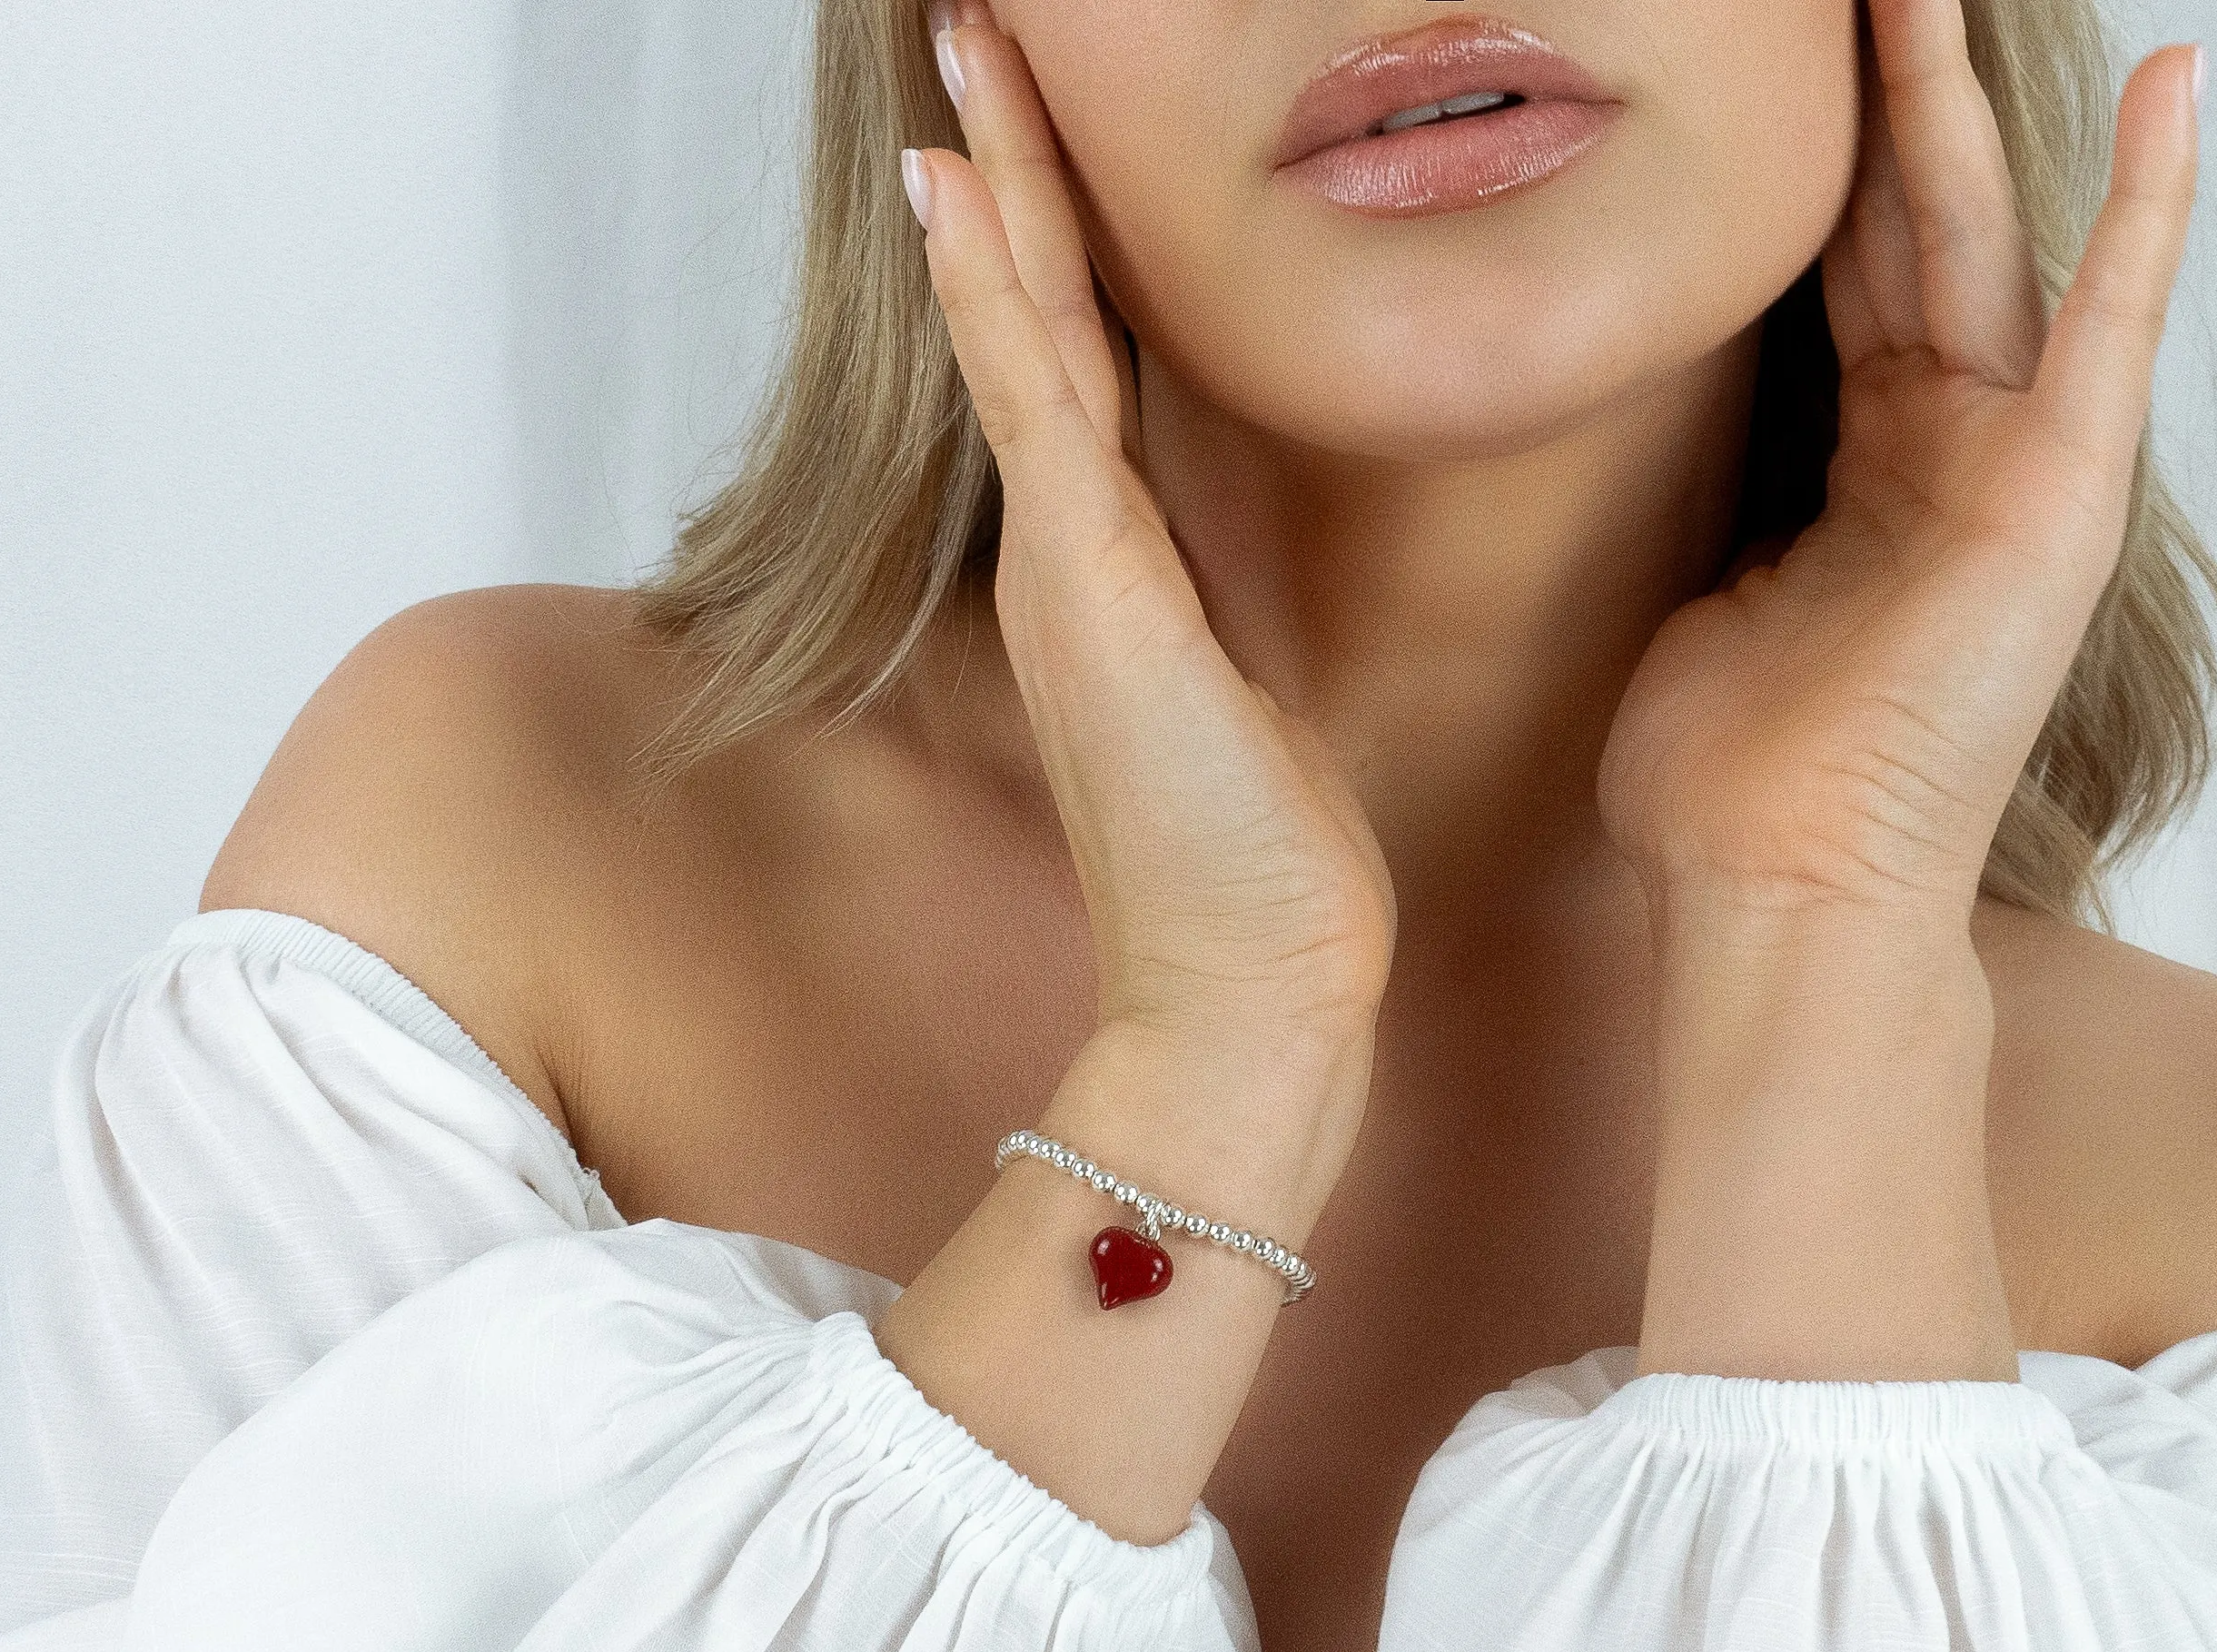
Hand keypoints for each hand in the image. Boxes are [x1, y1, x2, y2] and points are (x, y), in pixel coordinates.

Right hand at [910, 6, 1395, 1049]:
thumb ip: (1220, 602)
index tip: (1037, 107)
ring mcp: (1072, 560)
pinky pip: (1039, 405)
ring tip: (963, 50)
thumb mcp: (1249, 691)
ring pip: (1024, 326)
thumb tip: (1237, 552)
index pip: (1082, 348)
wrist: (1245, 989)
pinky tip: (960, 185)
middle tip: (975, 23)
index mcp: (1118, 555)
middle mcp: (1076, 540)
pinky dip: (998, 291)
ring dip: (997, 179)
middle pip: (1036, 306)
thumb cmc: (1256, 861)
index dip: (1058, 220)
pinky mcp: (1095, 590)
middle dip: (1012, 158)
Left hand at [1597, 4, 2203, 934]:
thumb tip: (1675, 451)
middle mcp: (1949, 449)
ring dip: (1961, 100)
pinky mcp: (2061, 498)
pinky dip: (2150, 211)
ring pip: (1983, 238)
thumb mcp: (1711, 596)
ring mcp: (2013, 468)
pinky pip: (2109, 328)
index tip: (1777, 58)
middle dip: (1884, 91)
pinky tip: (2177, 86)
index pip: (1844, 267)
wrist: (1783, 896)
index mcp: (1867, 465)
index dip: (1815, 158)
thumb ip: (1734, 500)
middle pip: (1911, 223)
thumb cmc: (1732, 784)